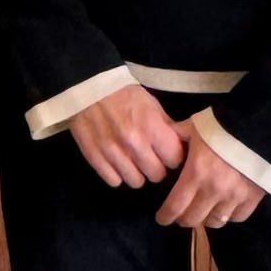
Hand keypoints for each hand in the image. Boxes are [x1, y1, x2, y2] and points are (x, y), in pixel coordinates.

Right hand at [67, 81, 185, 189]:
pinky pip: (114, 181)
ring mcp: (113, 153)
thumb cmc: (123, 93)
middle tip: (151, 157)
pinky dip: (117, 174)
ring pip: (136, 182)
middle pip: (156, 175)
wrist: (88, 88)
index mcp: (151, 126)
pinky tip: (118, 162)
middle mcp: (133, 143)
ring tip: (133, 160)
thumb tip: (182, 145)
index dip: (173, 157)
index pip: (175, 160)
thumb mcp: (151, 103)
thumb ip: (167, 126)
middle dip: (157, 167)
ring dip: (137, 173)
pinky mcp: (95, 158)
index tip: (168, 153)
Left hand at [156, 125, 265, 228]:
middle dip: (183, 219)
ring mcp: (234, 197)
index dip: (166, 216)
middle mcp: (213, 191)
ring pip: (215, 222)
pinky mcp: (253, 198)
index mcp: (196, 174)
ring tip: (203, 213)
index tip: (162, 218)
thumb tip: (164, 139)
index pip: (175, 206)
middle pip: (193, 219)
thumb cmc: (224, 125)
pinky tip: (225, 209)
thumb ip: (178, 135)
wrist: (261, 126)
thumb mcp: (196, 125)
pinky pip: (238, 217)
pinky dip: (229, 216)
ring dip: (206, 219)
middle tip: (180, 215)